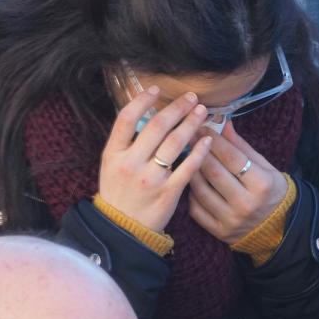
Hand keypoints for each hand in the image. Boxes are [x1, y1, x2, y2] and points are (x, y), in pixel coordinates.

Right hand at [99, 88, 211, 232]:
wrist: (123, 229)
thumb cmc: (119, 193)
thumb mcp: (111, 166)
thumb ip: (125, 143)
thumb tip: (146, 114)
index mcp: (113, 154)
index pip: (126, 119)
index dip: (142, 101)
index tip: (156, 89)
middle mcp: (131, 164)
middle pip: (156, 127)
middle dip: (176, 108)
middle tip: (192, 97)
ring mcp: (150, 179)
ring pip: (174, 143)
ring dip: (191, 123)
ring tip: (202, 112)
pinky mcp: (168, 192)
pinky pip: (188, 167)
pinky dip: (200, 151)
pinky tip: (208, 139)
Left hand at [188, 124, 288, 244]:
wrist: (278, 226)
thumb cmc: (269, 190)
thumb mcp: (264, 167)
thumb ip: (242, 147)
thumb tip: (222, 123)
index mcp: (261, 185)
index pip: (232, 156)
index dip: (214, 139)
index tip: (202, 126)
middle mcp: (246, 204)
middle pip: (213, 171)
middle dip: (198, 150)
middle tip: (188, 136)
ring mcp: (231, 220)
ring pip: (200, 189)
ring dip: (191, 170)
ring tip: (188, 158)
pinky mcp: (219, 231)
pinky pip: (196, 208)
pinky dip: (191, 193)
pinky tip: (193, 182)